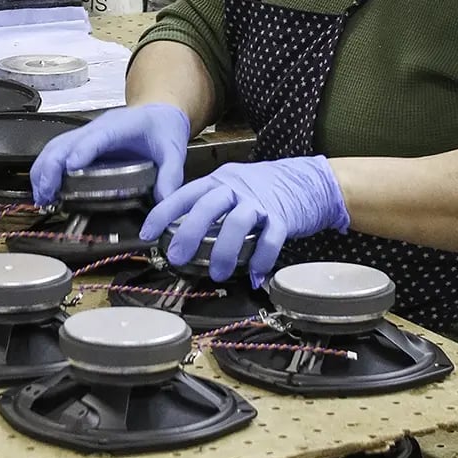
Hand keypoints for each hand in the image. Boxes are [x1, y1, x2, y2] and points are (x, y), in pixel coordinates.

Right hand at [30, 103, 191, 205]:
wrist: (158, 112)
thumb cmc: (162, 128)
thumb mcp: (173, 152)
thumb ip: (171, 177)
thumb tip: (163, 204)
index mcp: (122, 126)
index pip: (98, 137)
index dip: (83, 151)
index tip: (71, 167)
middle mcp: (99, 127)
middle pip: (66, 142)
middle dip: (52, 166)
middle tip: (47, 193)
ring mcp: (87, 134)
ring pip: (56, 146)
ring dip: (44, 170)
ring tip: (41, 197)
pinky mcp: (81, 143)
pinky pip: (57, 152)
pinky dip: (46, 169)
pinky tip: (45, 189)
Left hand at [139, 156, 349, 285]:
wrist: (310, 181)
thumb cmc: (264, 190)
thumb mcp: (232, 188)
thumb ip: (210, 207)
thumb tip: (179, 236)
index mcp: (219, 181)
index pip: (185, 194)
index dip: (163, 213)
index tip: (146, 234)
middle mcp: (236, 188)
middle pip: (208, 206)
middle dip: (188, 233)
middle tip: (176, 257)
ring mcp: (260, 202)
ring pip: (237, 223)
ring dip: (224, 251)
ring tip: (217, 275)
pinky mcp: (283, 217)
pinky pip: (271, 239)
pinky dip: (261, 260)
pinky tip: (254, 277)